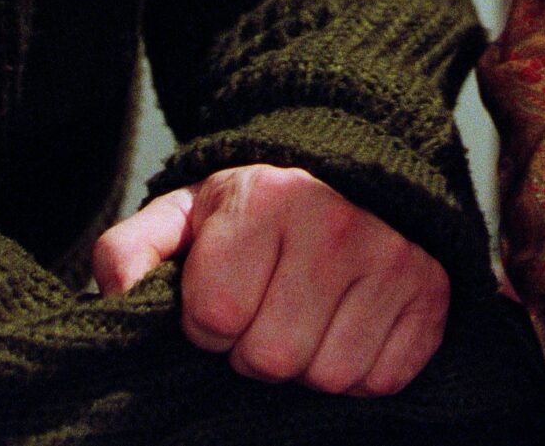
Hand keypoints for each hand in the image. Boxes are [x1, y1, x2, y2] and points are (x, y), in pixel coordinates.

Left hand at [87, 164, 448, 395]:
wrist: (354, 166)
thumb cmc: (257, 205)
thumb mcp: (188, 211)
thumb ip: (135, 245)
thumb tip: (112, 288)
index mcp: (266, 199)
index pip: (215, 317)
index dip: (207, 322)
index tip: (222, 295)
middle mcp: (337, 223)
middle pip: (273, 357)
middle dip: (255, 349)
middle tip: (266, 311)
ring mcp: (393, 258)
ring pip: (329, 376)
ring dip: (309, 362)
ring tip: (307, 318)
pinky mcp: (431, 294)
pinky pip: (383, 378)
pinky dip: (361, 368)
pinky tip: (348, 326)